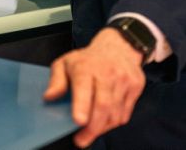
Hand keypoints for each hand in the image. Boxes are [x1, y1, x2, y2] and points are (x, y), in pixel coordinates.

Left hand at [44, 28, 145, 147]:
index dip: (82, 106)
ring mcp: (124, 79)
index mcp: (86, 67)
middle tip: (82, 140)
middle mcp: (107, 72)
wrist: (118, 46)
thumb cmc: (88, 59)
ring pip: (115, 114)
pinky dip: (114, 122)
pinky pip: (125, 114)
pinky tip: (105, 120)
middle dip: (92, 128)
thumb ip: (56, 81)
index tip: (78, 121)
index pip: (84, 87)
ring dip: (102, 128)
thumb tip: (49, 97)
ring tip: (92, 130)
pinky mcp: (136, 86)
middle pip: (103, 106)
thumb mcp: (65, 63)